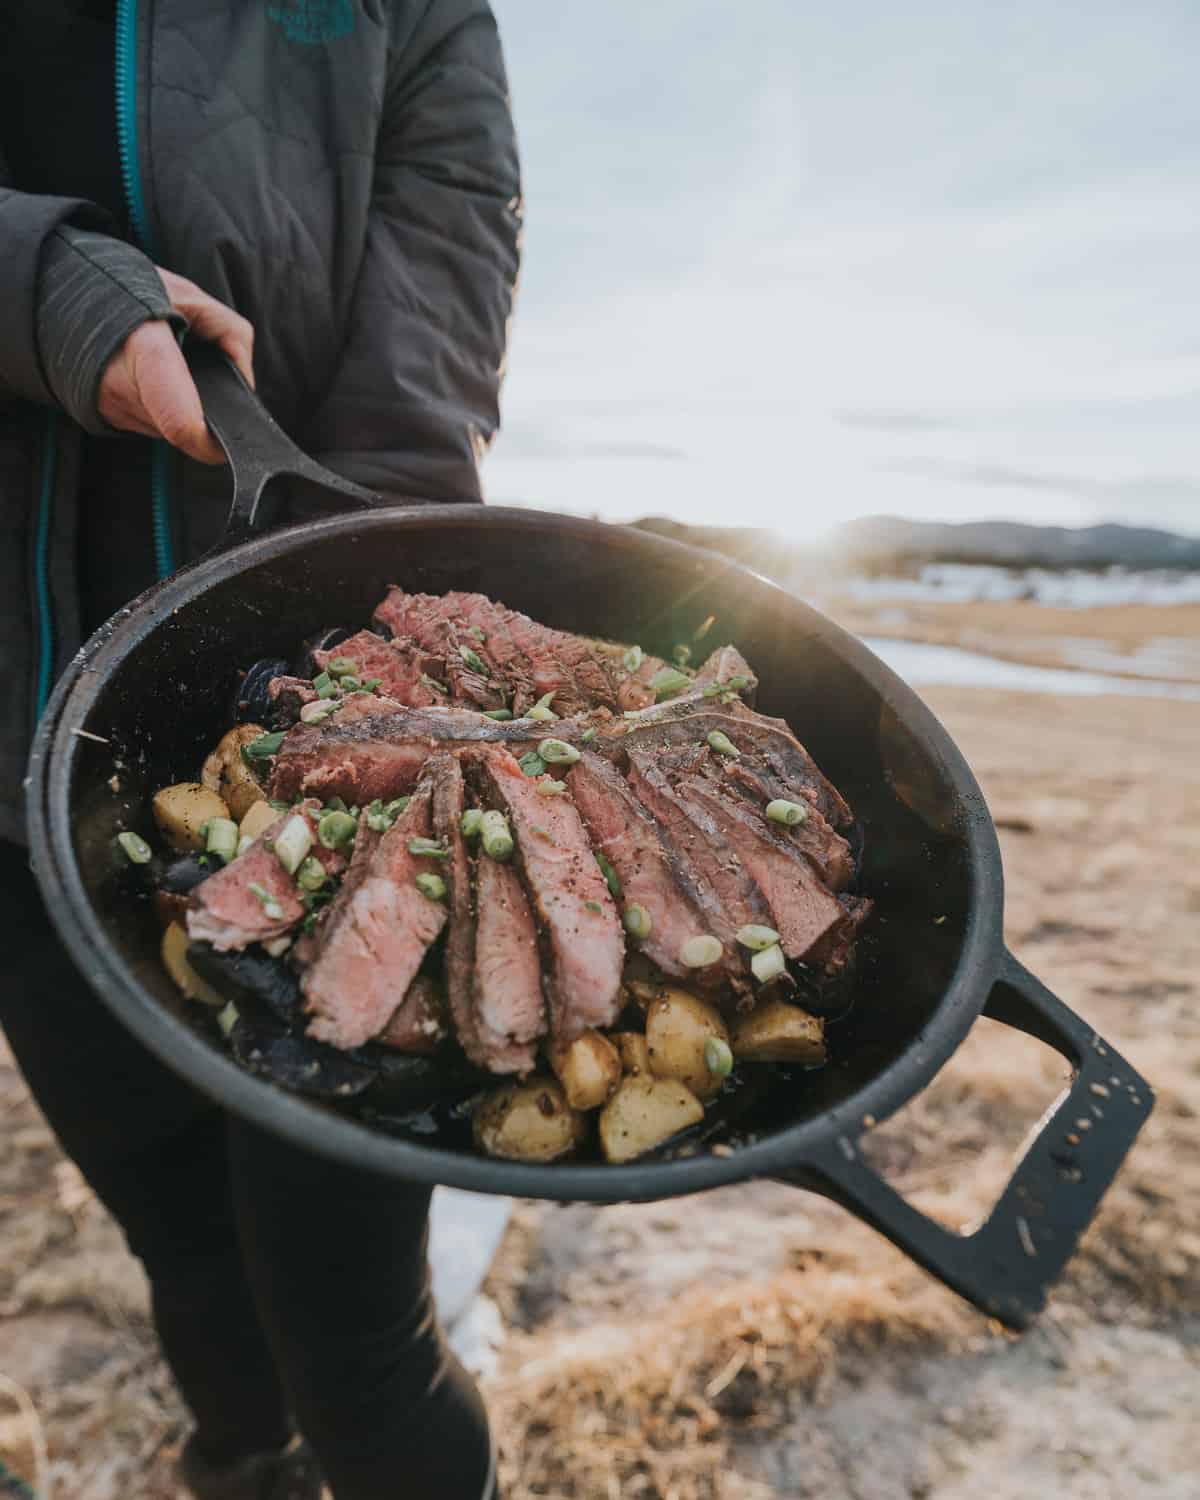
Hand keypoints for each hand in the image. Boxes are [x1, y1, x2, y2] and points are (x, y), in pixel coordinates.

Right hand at [97, 268, 255, 464]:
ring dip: (178, 407)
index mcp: (145, 351)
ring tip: (168, 367)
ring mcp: (107, 406)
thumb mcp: (185, 294)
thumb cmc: (124, 287)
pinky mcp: (100, 415)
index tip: (225, 441)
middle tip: (196, 376)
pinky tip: (149, 376)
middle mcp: (120, 387)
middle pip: (182, 429)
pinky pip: (145, 423)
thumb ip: (228, 333)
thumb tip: (244, 382)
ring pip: (165, 429)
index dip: (210, 443)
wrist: (53, 289)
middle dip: (200, 412)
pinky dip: (157, 406)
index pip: (182, 423)